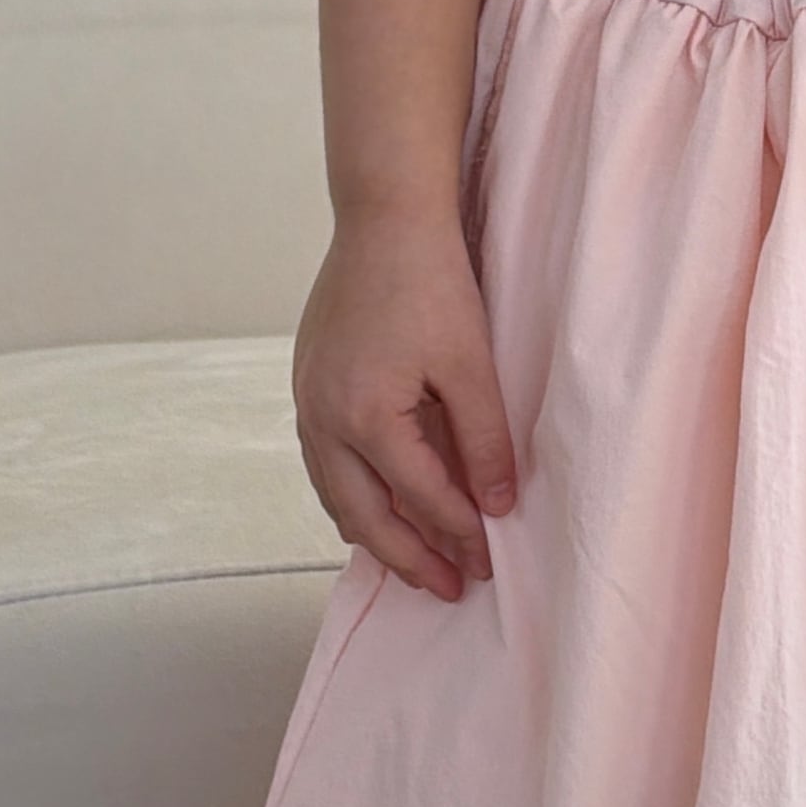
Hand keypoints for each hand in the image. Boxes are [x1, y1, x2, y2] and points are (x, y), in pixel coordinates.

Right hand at [292, 205, 516, 599]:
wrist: (383, 218)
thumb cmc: (431, 282)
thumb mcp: (472, 365)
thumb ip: (485, 441)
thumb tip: (498, 506)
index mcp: (365, 417)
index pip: (422, 498)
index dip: (461, 536)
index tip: (490, 564)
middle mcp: (322, 420)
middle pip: (364, 517)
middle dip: (410, 559)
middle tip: (452, 588)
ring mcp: (306, 403)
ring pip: (336, 497)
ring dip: (376, 535)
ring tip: (417, 563)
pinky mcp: (307, 386)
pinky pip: (325, 465)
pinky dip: (353, 497)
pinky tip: (381, 506)